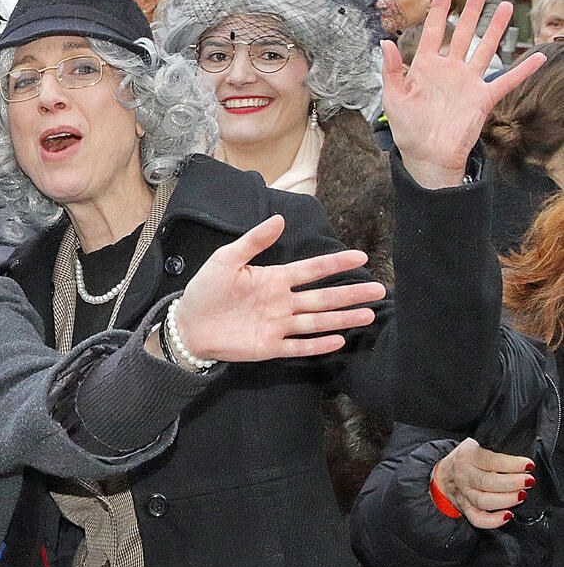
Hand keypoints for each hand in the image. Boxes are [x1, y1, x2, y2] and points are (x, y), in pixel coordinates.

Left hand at [174, 215, 386, 361]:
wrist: (187, 324)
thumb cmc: (205, 290)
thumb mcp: (226, 259)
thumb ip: (253, 242)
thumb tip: (279, 219)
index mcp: (274, 279)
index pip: (311, 270)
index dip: (334, 263)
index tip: (360, 256)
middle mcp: (282, 302)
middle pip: (322, 297)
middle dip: (350, 293)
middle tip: (379, 289)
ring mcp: (278, 325)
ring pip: (317, 321)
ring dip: (342, 318)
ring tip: (369, 314)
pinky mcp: (269, 347)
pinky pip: (298, 346)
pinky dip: (318, 344)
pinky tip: (339, 339)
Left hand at [381, 0, 545, 187]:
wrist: (428, 156)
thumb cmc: (407, 130)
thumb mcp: (394, 99)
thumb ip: (392, 70)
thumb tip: (385, 42)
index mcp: (425, 67)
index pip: (434, 31)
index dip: (439, 9)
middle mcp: (449, 70)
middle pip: (464, 33)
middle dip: (473, 10)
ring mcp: (468, 82)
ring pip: (486, 48)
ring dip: (496, 28)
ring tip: (506, 6)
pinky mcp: (483, 98)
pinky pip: (507, 81)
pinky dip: (524, 70)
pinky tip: (539, 56)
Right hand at [431, 437, 533, 528]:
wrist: (442, 475)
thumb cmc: (465, 459)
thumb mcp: (475, 446)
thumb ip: (494, 449)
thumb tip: (519, 458)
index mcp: (467, 457)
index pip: (491, 461)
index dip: (511, 464)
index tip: (528, 465)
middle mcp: (464, 476)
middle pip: (487, 482)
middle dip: (512, 483)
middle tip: (528, 481)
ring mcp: (464, 494)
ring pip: (484, 501)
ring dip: (506, 500)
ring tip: (521, 495)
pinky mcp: (465, 508)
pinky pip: (477, 519)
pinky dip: (493, 521)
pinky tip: (508, 515)